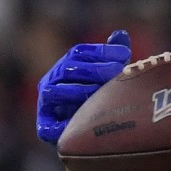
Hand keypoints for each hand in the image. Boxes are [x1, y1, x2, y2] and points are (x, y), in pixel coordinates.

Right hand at [35, 30, 131, 144]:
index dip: (102, 51)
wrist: (90, 136)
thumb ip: (114, 56)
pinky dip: (63, 124)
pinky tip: (84, 122)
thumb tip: (121, 34)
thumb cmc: (103, 100)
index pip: (79, 52)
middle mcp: (52, 80)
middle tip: (117, 73)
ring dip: (80, 91)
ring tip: (102, 95)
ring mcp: (46, 103)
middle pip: (68, 68)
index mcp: (67, 66)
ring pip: (55, 91)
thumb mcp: (111, 77)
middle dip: (95, 70)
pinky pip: (49, 125)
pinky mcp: (45, 127)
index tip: (125, 54)